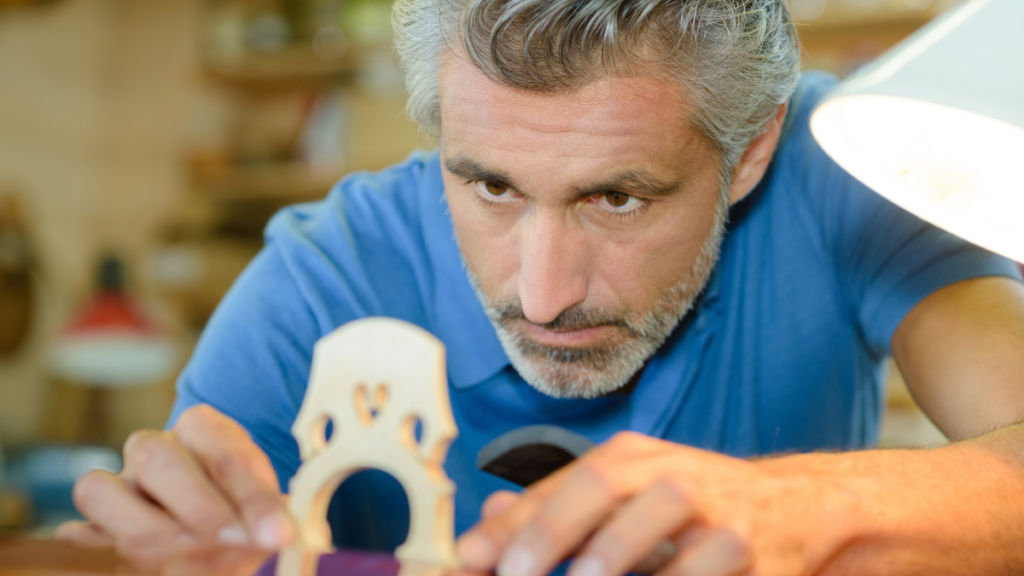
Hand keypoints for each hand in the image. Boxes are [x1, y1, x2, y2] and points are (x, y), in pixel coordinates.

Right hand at [55, 404, 293, 575]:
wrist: (222, 534)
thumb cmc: (247, 517)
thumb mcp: (267, 513)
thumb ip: (270, 519)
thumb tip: (279, 532)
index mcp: (203, 429)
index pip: (223, 450)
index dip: (251, 494)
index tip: (277, 531)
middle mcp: (153, 448)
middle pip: (154, 457)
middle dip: (198, 506)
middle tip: (236, 539)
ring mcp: (118, 485)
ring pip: (99, 490)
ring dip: (146, 530)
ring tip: (188, 558)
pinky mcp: (95, 524)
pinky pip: (77, 534)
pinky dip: (99, 551)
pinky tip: (145, 568)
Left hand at [456, 432, 862, 575]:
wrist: (795, 509)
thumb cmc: (696, 508)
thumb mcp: (628, 501)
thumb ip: (563, 509)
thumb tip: (493, 517)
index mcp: (630, 458)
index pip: (560, 484)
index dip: (513, 523)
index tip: (468, 558)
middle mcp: (667, 471)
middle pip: (602, 486)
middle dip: (551, 530)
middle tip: (514, 573)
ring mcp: (712, 504)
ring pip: (657, 518)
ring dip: (613, 553)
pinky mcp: (750, 543)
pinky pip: (706, 564)